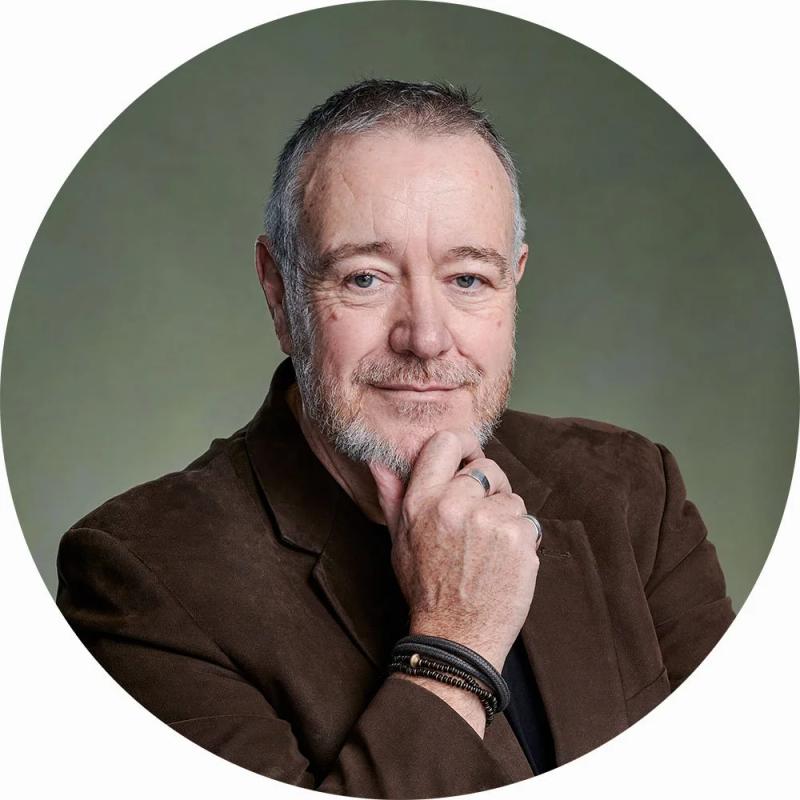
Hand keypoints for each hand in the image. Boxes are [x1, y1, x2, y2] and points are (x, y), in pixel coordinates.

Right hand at [370, 429, 541, 672]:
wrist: (457, 637)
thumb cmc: (426, 588)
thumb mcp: (399, 541)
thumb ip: (392, 497)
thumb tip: (379, 462)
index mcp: (422, 501)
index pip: (446, 443)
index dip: (463, 446)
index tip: (469, 459)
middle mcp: (455, 505)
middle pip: (486, 467)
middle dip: (489, 486)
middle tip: (481, 516)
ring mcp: (490, 521)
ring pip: (511, 496)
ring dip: (505, 515)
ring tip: (488, 548)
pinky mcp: (519, 538)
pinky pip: (528, 519)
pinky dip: (521, 537)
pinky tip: (503, 560)